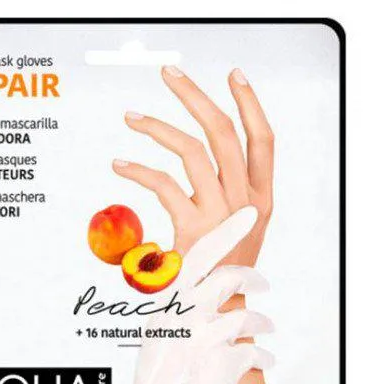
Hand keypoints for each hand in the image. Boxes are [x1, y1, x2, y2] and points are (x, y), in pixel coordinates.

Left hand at [113, 66, 273, 266]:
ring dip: (158, 127)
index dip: (250, 103)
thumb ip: (230, 191)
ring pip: (192, 151)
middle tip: (168, 74)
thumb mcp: (239, 226)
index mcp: (261, 198)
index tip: (233, 74)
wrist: (217, 310)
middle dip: (194, 97)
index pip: (263, 140)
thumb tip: (202, 156)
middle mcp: (246, 201)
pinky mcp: (193, 229)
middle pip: (223, 133)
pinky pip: (164, 185)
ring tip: (131, 117)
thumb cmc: (222, 267)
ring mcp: (221, 214)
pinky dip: (139, 171)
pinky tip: (120, 164)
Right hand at [128, 208, 273, 383]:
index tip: (247, 214)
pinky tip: (264, 360)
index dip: (224, 234)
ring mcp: (198, 346)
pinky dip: (262, 354)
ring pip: (243, 316)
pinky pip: (252, 350)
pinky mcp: (218, 371)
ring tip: (265, 329)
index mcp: (165, 308)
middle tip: (263, 283)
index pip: (196, 259)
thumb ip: (179, 307)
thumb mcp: (161, 336)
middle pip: (223, 280)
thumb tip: (203, 279)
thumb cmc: (162, 379)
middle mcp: (181, 321)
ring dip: (260, 322)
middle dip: (250, 276)